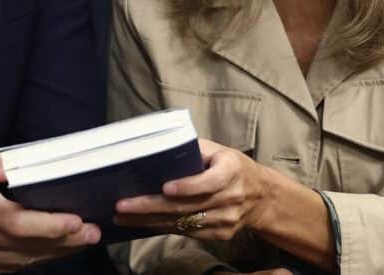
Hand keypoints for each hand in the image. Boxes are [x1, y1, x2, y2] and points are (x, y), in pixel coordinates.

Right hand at [0, 153, 100, 273]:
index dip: (53, 226)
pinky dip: (25, 261)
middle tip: (92, 233)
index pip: (20, 222)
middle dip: (63, 242)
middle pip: (26, 246)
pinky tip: (40, 252)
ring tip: (75, 242)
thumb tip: (29, 165)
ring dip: (49, 254)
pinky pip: (2, 270)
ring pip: (18, 262)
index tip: (79, 221)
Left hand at [113, 138, 274, 241]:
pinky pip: (186, 233)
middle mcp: (231, 197)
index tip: (165, 187)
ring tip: (122, 216)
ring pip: (183, 223)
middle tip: (123, 205)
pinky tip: (140, 224)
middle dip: (151, 206)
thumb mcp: (218, 150)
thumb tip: (156, 148)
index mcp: (231, 171)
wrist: (260, 196)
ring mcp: (226, 219)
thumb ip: (192, 149)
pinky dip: (161, 228)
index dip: (188, 186)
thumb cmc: (230, 166)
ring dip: (149, 221)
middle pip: (188, 206)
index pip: (211, 181)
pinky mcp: (219, 234)